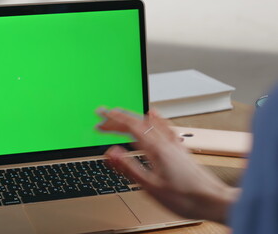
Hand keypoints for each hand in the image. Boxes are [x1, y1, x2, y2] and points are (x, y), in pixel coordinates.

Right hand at [96, 108, 239, 223]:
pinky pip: (164, 127)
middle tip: (104, 117)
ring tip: (122, 115)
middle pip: (139, 122)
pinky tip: (155, 116)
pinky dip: (154, 119)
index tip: (101, 114)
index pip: (130, 126)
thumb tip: (112, 152)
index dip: (113, 119)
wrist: (213, 201)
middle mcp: (166, 142)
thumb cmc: (185, 197)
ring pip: (150, 122)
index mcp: (156, 149)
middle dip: (119, 117)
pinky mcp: (179, 148)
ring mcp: (174, 144)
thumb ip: (130, 168)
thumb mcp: (151, 187)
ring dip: (133, 117)